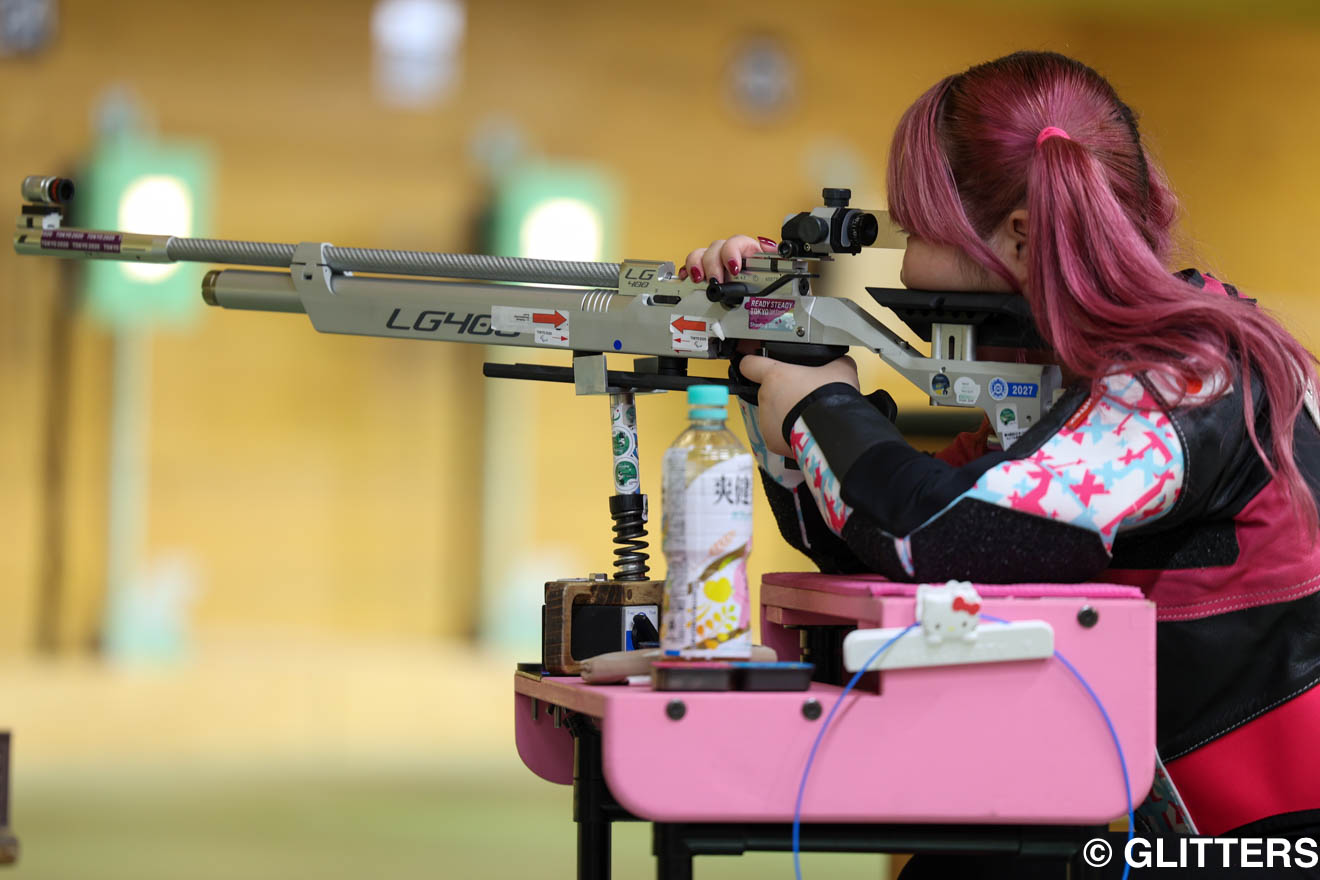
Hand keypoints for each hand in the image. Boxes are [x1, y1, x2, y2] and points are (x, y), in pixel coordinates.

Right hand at [679, 234, 777, 282]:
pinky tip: (686, 276)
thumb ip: (778, 260)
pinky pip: (693, 264)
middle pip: (717, 248)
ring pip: (702, 253)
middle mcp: (732, 252)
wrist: (762, 295)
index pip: (737, 242)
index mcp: (749, 250)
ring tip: (698, 278)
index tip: (733, 267)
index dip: (732, 252)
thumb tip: (782, 251)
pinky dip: (688, 270)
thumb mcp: (776, 271)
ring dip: (697, 264)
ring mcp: (718, 260)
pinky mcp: (707, 270)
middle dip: (714, 264)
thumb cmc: (767, 281)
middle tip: (716, 280)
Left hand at [738, 355, 859, 455]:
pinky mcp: (772, 441)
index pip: (749, 364)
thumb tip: (840, 363)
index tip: (755, 365)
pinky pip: (778, 434)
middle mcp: (765, 398)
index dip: (753, 363)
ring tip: (808, 416)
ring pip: (773, 414)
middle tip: (804, 397)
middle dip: (784, 394)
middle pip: (768, 392)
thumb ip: (833, 363)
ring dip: (786, 414)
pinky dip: (789, 433)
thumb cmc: (830, 398)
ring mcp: (766, 421)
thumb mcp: (840, 369)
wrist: (834, 430)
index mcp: (775, 376)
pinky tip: (806, 430)